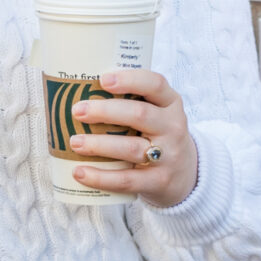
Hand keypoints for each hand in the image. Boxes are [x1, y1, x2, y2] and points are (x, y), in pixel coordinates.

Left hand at [70, 69, 197, 208]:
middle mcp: (173, 127)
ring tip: (75, 142)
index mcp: (170, 104)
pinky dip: (101, 177)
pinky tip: (80, 172)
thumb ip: (131, 102)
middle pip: (139, 115)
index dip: (130, 80)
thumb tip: (78, 92)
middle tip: (77, 111)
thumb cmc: (157, 136)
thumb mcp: (157, 114)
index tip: (103, 79)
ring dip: (99, 145)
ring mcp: (169, 156)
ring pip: (131, 148)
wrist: (185, 174)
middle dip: (105, 111)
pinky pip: (127, 180)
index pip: (155, 84)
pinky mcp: (159, 181)